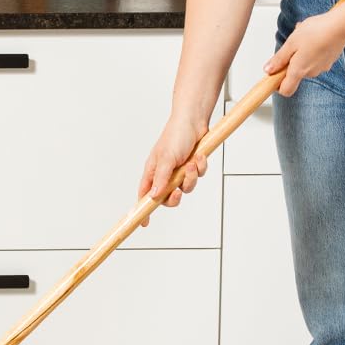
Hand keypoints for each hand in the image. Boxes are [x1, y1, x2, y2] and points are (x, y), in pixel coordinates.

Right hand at [137, 109, 208, 226]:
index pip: (145, 195)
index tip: (144, 224)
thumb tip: (154, 197)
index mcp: (153, 171)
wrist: (194, 121)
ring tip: (192, 163)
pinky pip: (198, 177)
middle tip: (178, 191)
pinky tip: (199, 156)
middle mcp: (165, 173)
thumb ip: (161, 178)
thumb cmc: (175, 135)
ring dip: (191, 177)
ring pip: (186, 188)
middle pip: (168, 197)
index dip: (144, 209)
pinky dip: (200, 168)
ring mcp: (179, 171)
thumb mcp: (166, 158)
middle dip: (175, 196)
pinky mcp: (192, 167)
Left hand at [264, 10, 344, 96]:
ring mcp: (322, 68)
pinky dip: (312, 49)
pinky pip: (315, 58)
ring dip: (301, 53)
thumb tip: (268, 70)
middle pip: (295, 74)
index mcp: (299, 71)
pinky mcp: (329, 60)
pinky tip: (315, 36)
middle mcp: (311, 73)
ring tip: (304, 36)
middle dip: (291, 61)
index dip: (277, 85)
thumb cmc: (316, 32)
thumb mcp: (291, 42)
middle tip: (292, 44)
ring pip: (305, 63)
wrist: (341, 25)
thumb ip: (279, 59)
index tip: (274, 73)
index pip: (286, 90)